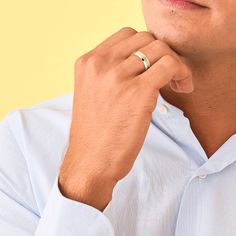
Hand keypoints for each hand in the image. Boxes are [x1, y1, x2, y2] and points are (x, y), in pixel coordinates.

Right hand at [58, 27, 193, 210]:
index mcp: (88, 62)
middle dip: (161, 53)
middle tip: (169, 74)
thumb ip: (110, 73)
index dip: (145, 47)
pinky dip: (181, 73)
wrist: (90, 161)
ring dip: (174, 63)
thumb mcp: (93, 93)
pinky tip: (182, 87)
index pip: (126, 35)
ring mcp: (117, 76)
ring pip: (160, 48)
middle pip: (145, 37)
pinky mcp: (137, 91)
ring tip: (178, 83)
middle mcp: (100, 64)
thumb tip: (142, 62)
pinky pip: (170, 65)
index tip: (153, 65)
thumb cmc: (95, 132)